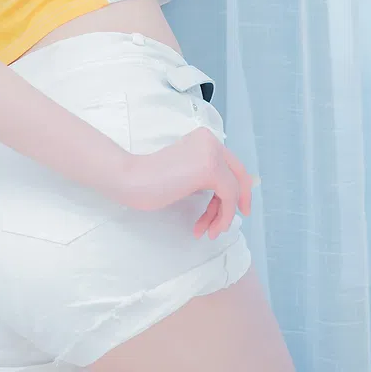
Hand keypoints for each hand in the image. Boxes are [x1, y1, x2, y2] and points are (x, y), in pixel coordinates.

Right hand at [117, 128, 254, 239]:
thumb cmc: (149, 181)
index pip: (232, 164)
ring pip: (233, 189)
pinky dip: (223, 215)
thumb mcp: (185, 174)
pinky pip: (228, 195)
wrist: (130, 179)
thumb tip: (229, 194)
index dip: (239, 188)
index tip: (238, 208)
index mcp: (204, 139)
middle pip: (239, 175)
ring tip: (208, 232)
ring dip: (223, 215)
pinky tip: (209, 228)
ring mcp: (212, 152)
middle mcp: (211, 141)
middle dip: (237, 202)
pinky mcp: (210, 168)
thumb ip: (205, 177)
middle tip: (226, 225)